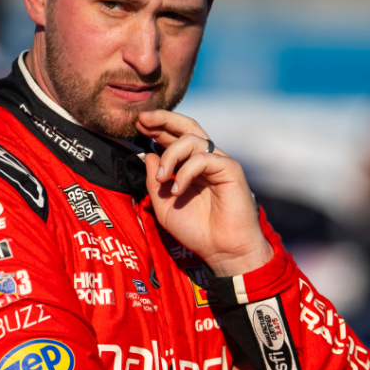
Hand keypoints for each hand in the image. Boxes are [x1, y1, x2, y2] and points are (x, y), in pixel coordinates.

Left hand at [138, 110, 272, 276]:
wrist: (221, 250)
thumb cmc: (196, 230)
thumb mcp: (164, 205)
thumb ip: (153, 181)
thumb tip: (147, 154)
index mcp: (190, 165)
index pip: (173, 137)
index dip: (156, 128)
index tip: (138, 124)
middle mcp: (205, 159)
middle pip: (187, 127)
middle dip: (164, 119)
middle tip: (143, 119)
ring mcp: (219, 162)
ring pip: (192, 140)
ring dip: (170, 155)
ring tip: (161, 178)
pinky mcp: (230, 169)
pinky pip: (204, 159)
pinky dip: (186, 172)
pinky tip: (177, 190)